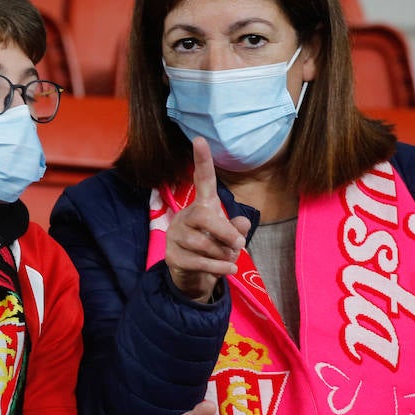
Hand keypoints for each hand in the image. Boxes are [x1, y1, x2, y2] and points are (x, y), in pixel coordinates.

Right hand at [166, 138, 251, 302]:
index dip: (202, 161)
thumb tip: (243, 224)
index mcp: (202, 206)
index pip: (202, 180)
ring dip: (223, 254)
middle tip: (240, 244)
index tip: (200, 139)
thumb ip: (237, 229)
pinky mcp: (172, 256)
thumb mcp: (229, 237)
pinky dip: (218, 268)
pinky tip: (228, 270)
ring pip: (202, 243)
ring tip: (230, 259)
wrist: (193, 275)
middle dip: (225, 232)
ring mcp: (175, 236)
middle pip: (203, 216)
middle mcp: (185, 217)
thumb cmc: (214, 248)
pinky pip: (198, 261)